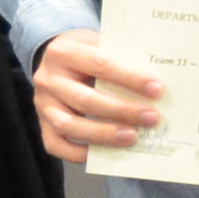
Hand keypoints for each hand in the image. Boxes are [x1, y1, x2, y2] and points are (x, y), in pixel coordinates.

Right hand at [32, 29, 163, 161]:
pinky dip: (81, 153)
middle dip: (123, 110)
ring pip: (70, 126)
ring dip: (104, 134)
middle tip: (152, 117)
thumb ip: (121, 60)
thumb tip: (154, 86)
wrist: (54, 58)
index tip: (156, 89)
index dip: (129, 78)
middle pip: (86, 100)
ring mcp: (42, 105)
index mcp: (63, 51)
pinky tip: (108, 152)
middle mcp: (48, 79)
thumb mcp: (100, 44)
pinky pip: (57, 146)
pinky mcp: (42, 126)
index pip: (99, 64)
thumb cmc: (87, 53)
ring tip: (133, 136)